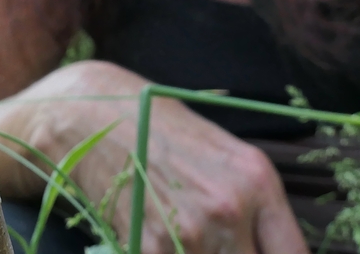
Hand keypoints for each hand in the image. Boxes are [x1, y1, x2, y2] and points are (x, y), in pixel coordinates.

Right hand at [24, 60, 308, 253]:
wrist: (91, 117)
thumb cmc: (157, 130)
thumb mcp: (222, 154)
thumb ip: (254, 206)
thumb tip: (269, 249)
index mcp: (257, 180)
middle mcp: (230, 208)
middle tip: (215, 246)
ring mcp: (189, 232)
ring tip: (182, 235)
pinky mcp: (148, 247)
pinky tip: (157, 241)